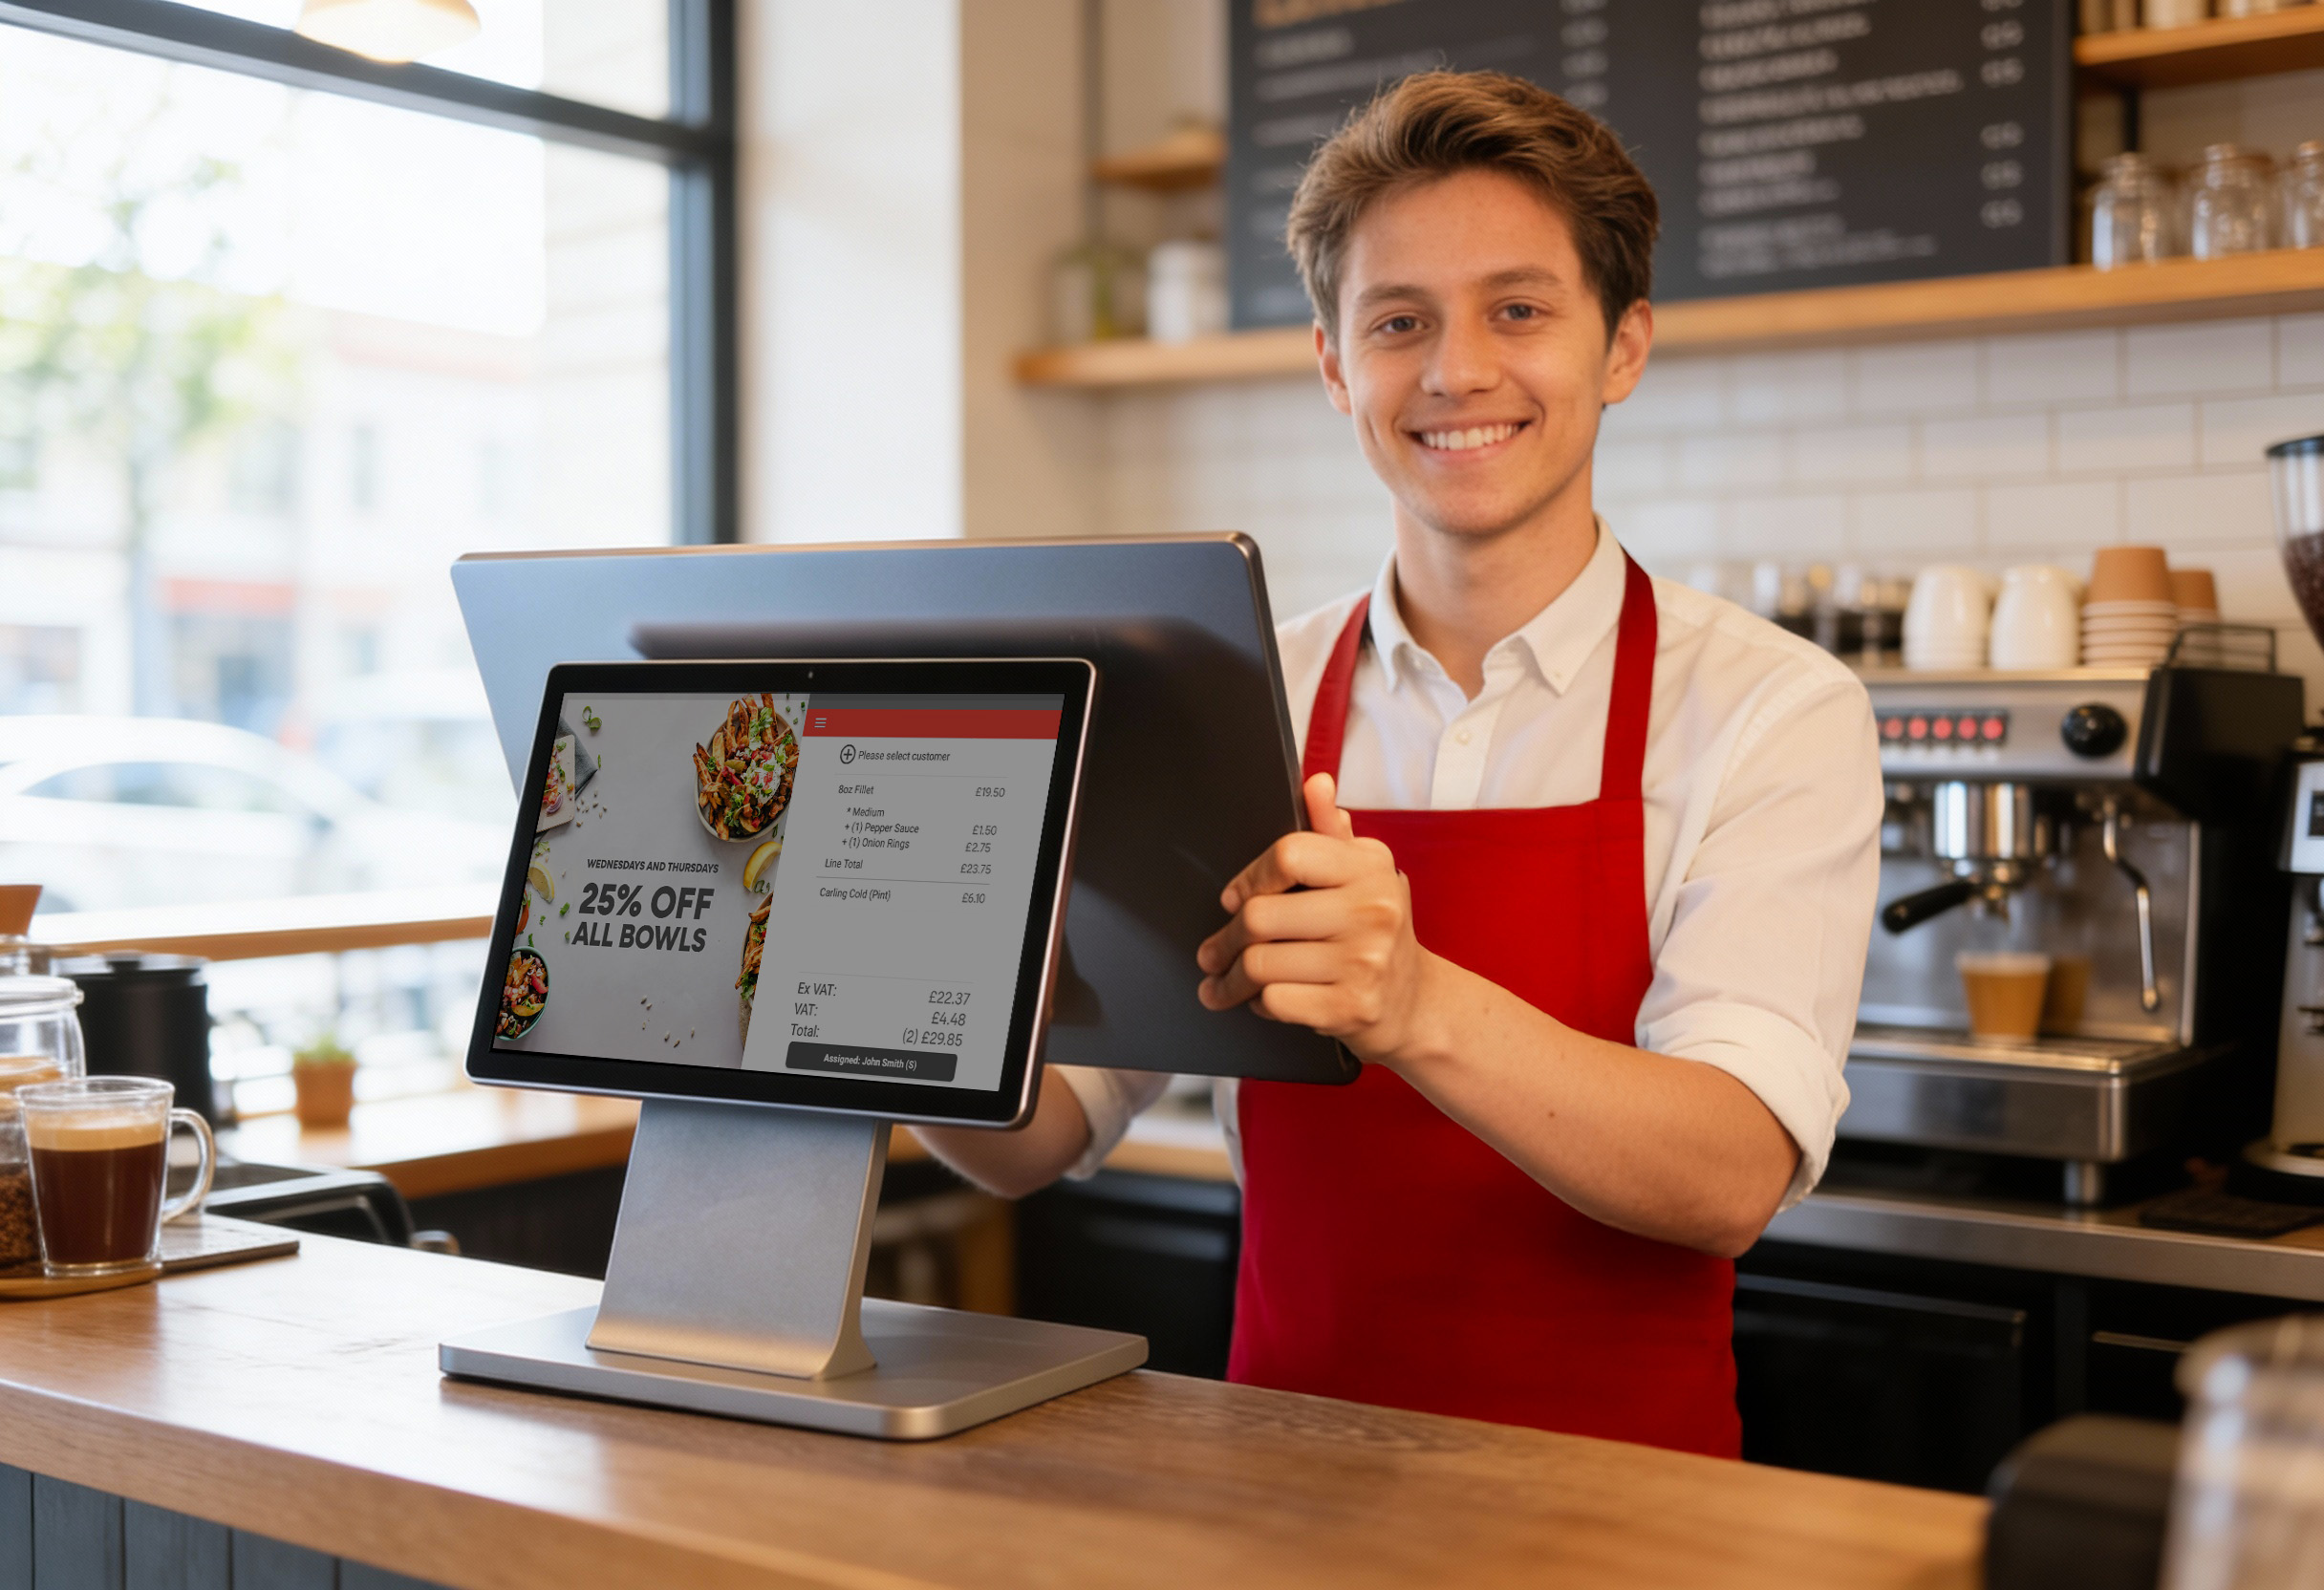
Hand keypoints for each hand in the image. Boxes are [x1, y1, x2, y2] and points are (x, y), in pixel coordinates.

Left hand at [1195, 773, 1437, 1063]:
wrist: (1414, 1000)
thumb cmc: (1376, 929)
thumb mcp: (1363, 872)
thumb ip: (1330, 829)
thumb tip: (1315, 783)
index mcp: (1369, 868)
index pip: (1288, 855)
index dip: (1249, 878)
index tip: (1232, 899)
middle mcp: (1371, 911)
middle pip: (1260, 917)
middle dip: (1225, 940)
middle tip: (1213, 952)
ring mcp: (1363, 962)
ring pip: (1260, 965)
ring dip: (1231, 979)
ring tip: (1224, 982)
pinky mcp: (1351, 1007)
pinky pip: (1276, 1001)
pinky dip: (1261, 1003)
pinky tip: (1266, 999)